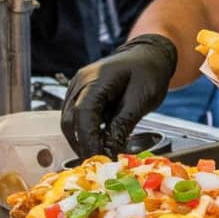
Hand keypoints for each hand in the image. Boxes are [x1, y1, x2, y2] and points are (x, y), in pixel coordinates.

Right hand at [61, 34, 177, 155]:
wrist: (148, 55)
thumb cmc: (149, 71)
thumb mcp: (142, 98)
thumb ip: (124, 123)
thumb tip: (110, 149)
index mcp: (96, 79)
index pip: (83, 114)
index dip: (88, 140)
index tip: (98, 159)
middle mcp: (81, 82)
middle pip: (70, 120)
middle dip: (82, 144)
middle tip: (99, 162)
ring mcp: (78, 88)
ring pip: (69, 121)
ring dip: (82, 140)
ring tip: (100, 155)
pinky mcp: (81, 95)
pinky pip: (76, 117)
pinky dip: (85, 132)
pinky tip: (99, 142)